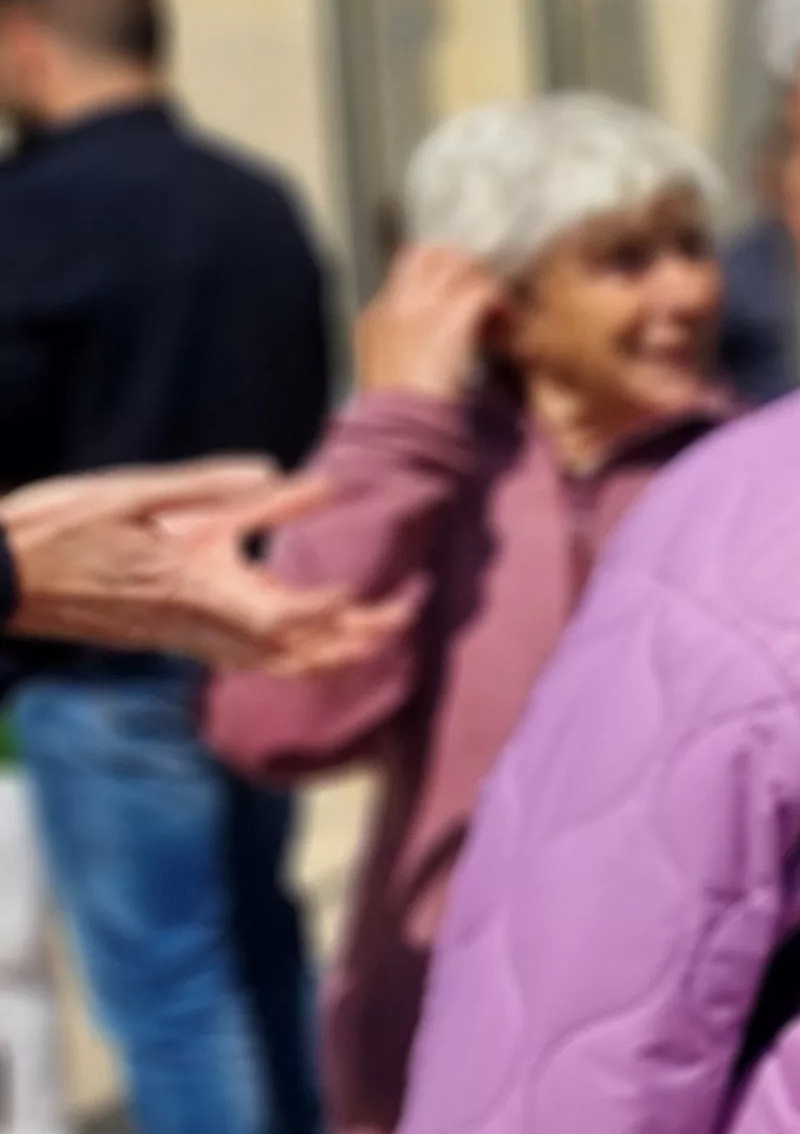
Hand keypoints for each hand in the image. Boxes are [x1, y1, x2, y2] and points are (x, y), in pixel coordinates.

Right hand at [2, 460, 402, 673]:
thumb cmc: (59, 527)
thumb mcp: (138, 493)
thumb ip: (212, 484)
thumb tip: (279, 469)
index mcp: (192, 586)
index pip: (283, 617)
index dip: (334, 612)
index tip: (377, 590)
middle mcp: (193, 623)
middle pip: (291, 653)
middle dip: (354, 642)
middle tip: (406, 616)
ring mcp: (177, 637)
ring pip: (266, 664)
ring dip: (325, 654)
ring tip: (376, 634)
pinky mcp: (164, 638)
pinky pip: (236, 658)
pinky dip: (282, 655)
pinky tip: (302, 639)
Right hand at [355, 244, 505, 401]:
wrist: (398, 425)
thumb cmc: (399, 411)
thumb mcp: (389, 373)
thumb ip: (407, 348)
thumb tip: (437, 341)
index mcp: (376, 317)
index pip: (410, 269)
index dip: (443, 277)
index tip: (465, 296)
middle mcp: (396, 303)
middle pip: (434, 256)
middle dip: (467, 267)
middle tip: (489, 294)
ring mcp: (422, 307)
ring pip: (461, 266)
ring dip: (487, 284)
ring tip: (502, 311)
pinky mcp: (450, 318)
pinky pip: (483, 290)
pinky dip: (500, 302)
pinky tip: (508, 323)